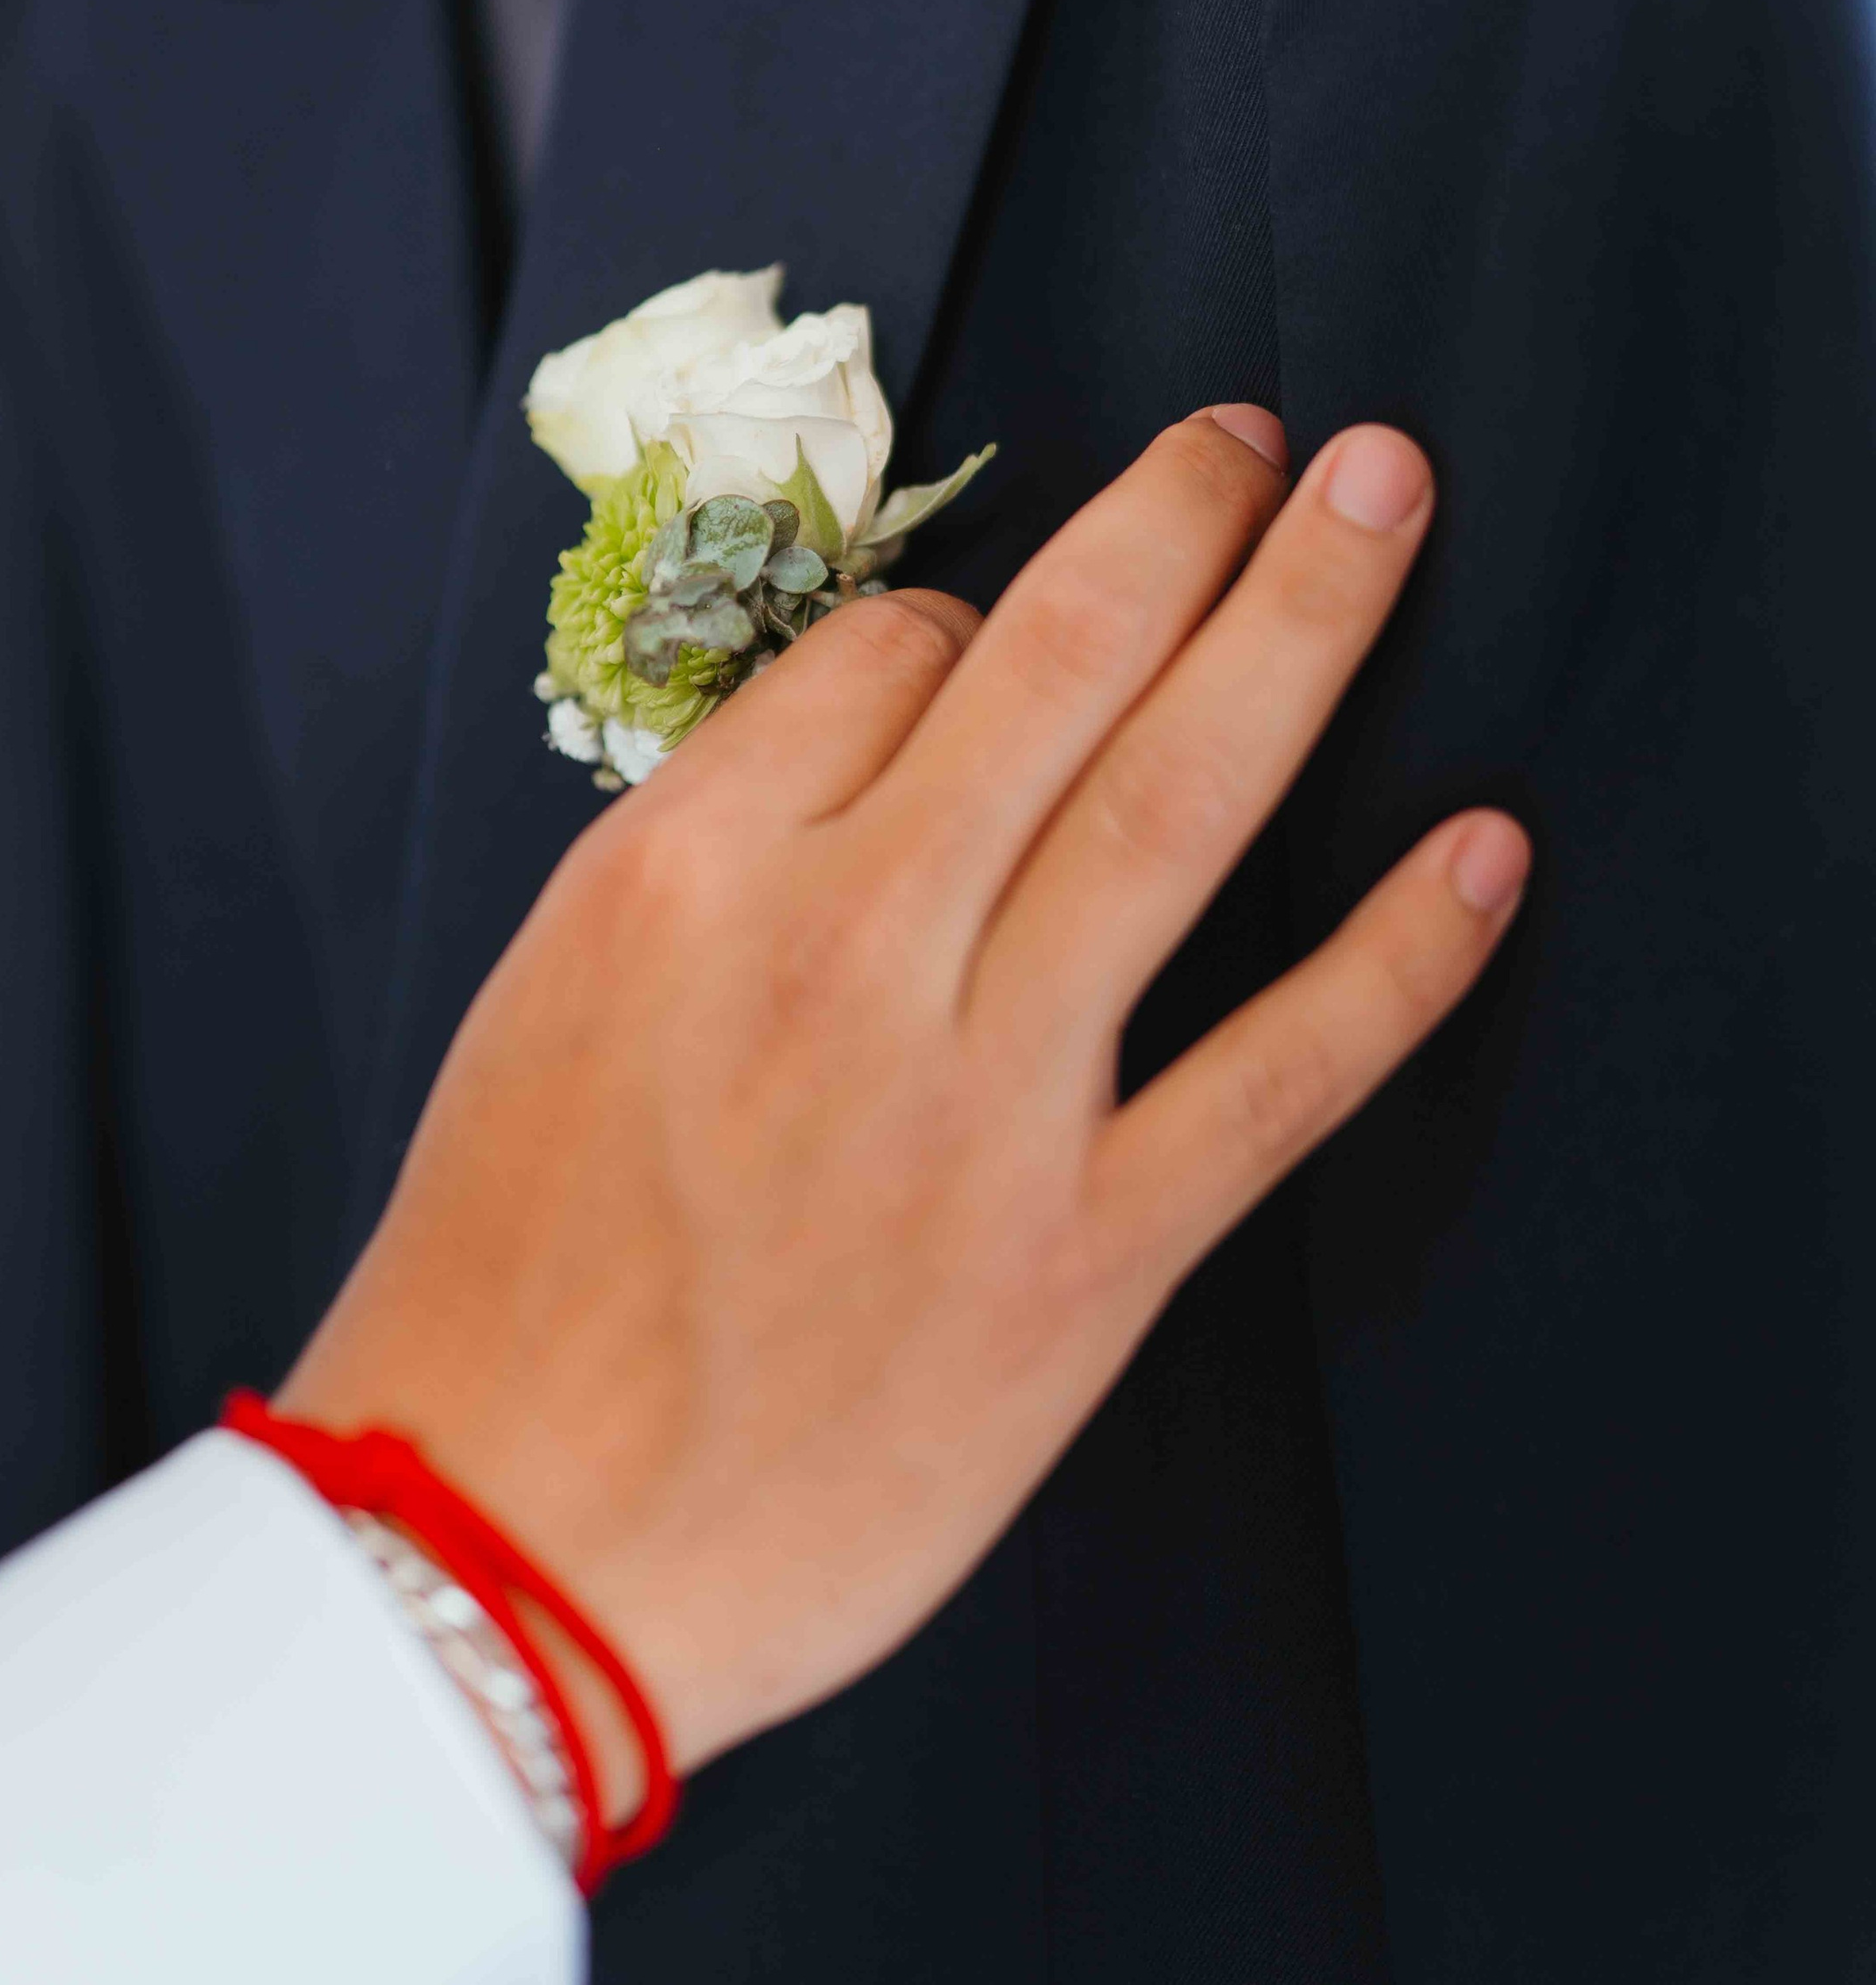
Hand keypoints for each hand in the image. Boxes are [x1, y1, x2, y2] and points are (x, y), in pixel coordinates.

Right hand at [284, 408, 1526, 1805]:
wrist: (503, 1544)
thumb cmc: (502, 1274)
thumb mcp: (549, 998)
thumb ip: (710, 859)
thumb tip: (863, 741)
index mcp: (689, 870)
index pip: (890, 651)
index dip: (979, 615)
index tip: (1020, 634)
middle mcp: (846, 945)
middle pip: (1059, 658)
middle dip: (1184, 515)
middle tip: (1267, 439)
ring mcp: (981, 1097)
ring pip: (1177, 801)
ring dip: (1302, 628)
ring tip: (1383, 501)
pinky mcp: (1082, 1256)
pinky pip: (1276, 1076)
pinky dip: (1398, 959)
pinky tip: (1483, 855)